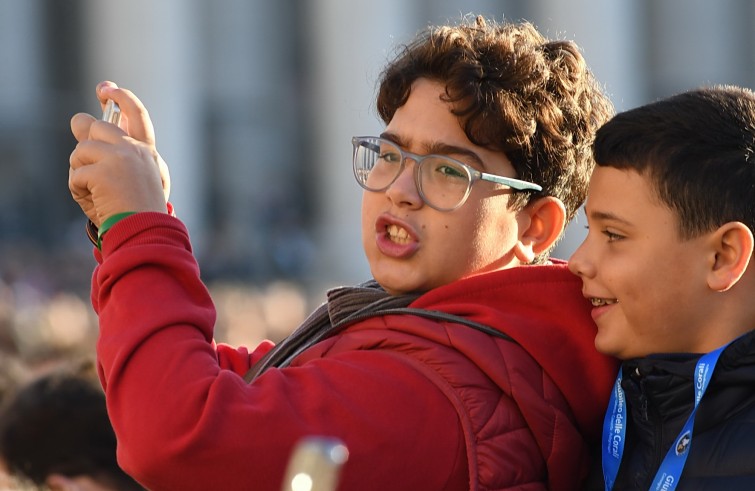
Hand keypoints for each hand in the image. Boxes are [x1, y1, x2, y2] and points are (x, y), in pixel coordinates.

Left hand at [68, 81, 170, 226]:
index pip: (136, 113)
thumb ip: (114, 151)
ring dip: (80, 171)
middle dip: (84, 141)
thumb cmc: (138, 211)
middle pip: (96, 126)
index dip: (121, 97)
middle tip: (84, 159)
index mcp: (147, 151)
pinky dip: (78, 190)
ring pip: (82, 150)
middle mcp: (136, 149)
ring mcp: (120, 158)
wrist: (145, 232)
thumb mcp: (132, 178)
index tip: (106, 90)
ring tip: (95, 192)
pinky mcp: (103, 172)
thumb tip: (81, 121)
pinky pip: (76, 174)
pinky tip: (94, 201)